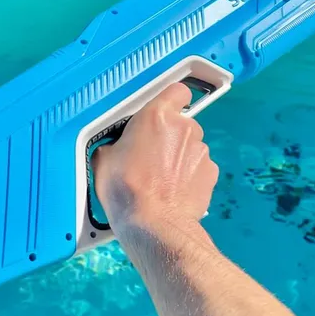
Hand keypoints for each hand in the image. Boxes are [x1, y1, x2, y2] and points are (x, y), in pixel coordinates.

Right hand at [92, 82, 218, 229]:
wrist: (153, 224)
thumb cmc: (125, 189)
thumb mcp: (103, 159)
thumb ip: (117, 142)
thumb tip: (118, 147)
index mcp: (157, 116)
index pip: (176, 90)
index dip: (170, 100)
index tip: (160, 111)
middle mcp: (184, 127)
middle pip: (181, 122)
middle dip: (169, 134)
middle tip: (150, 155)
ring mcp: (201, 151)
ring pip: (191, 146)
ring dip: (179, 156)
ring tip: (162, 178)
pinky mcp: (211, 174)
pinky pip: (200, 168)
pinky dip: (190, 175)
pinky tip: (175, 190)